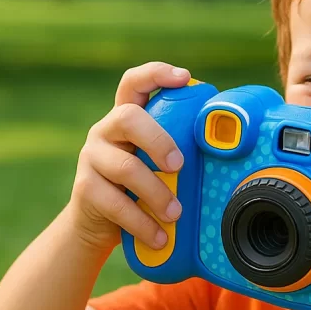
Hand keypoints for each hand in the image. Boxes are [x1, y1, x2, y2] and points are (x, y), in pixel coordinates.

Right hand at [66, 62, 190, 251]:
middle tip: (179, 164)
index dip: (156, 74)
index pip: (134, 83)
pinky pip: (116, 204)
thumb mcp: (156, 165)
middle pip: (128, 118)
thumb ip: (177, 151)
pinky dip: (143, 223)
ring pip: (125, 168)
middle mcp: (105, 131)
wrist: (97, 225)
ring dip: (156, 193)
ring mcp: (92, 158)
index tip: (184, 77)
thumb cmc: (138, 188)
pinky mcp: (85, 189)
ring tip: (176, 213)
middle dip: (159, 139)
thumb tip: (225, 153)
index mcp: (126, 119)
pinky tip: (160, 236)